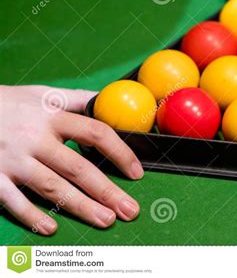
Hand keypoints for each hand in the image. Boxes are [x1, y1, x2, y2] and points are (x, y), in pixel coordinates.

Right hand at [0, 85, 142, 234]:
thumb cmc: (11, 103)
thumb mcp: (45, 94)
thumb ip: (78, 99)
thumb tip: (108, 101)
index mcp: (53, 116)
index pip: (95, 133)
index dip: (120, 152)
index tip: (136, 172)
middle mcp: (35, 138)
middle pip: (78, 168)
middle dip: (107, 191)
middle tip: (130, 210)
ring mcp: (13, 159)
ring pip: (52, 187)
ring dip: (81, 206)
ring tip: (106, 220)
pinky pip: (12, 200)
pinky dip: (31, 215)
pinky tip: (51, 228)